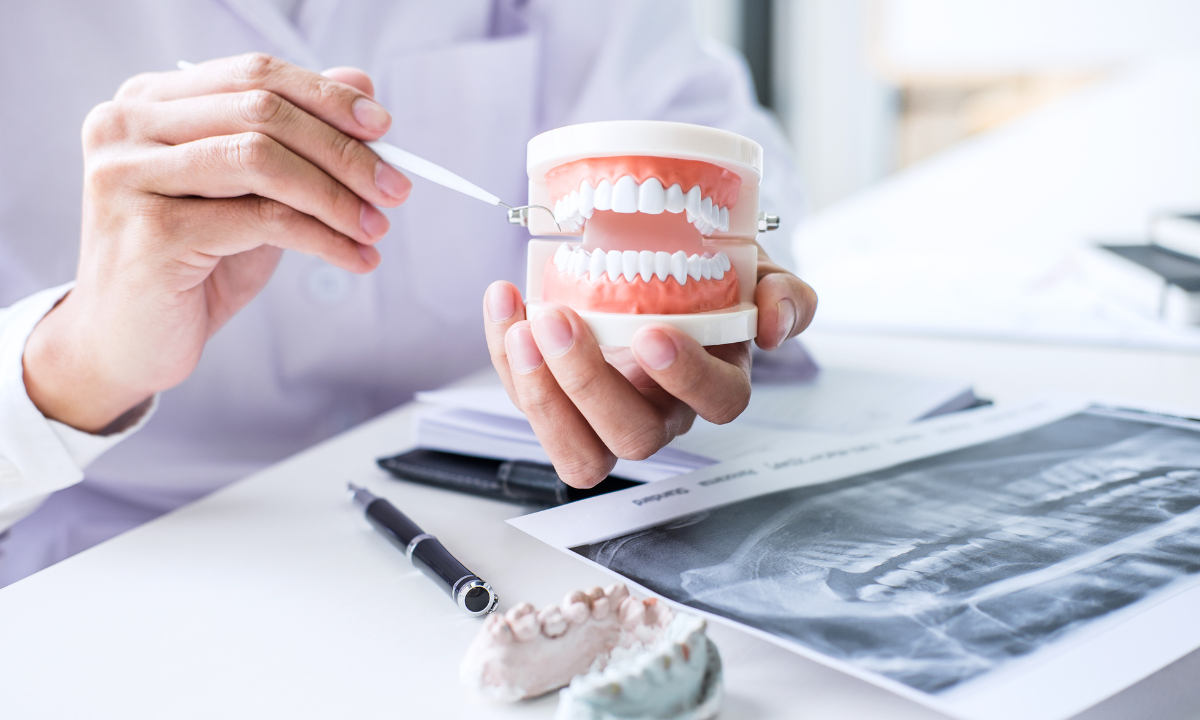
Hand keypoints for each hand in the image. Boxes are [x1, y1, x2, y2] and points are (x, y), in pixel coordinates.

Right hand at [22, 54, 410, 432]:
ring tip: (376, 227)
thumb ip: (296, 140)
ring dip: (336, 196)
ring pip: (263, 160)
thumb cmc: (189, 264)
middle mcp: (127, 126)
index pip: (254, 75)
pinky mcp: (150, 231)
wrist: (125, 342)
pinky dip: (323, 239)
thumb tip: (362, 86)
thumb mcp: (251, 194)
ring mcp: (130, 176)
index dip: (326, 96)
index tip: (383, 128)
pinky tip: (354, 258)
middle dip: (343, 151)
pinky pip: (261, 220)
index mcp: (148, 102)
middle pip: (262, 112)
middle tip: (395, 187)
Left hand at [483, 246, 815, 487]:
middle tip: (560, 322)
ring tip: (522, 327)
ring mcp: (607, 417)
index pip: (718, 402)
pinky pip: (530, 404)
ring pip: (578, 450)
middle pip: (634, 437)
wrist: (658, 262)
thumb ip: (783, 292)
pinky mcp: (560, 406)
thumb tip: (774, 322)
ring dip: (540, 395)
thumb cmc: (709, 276)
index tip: (651, 333)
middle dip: (590, 385)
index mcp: (717, 381)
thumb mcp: (755, 271)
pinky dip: (506, 358)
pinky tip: (504, 302)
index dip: (686, 377)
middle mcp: (664, 412)